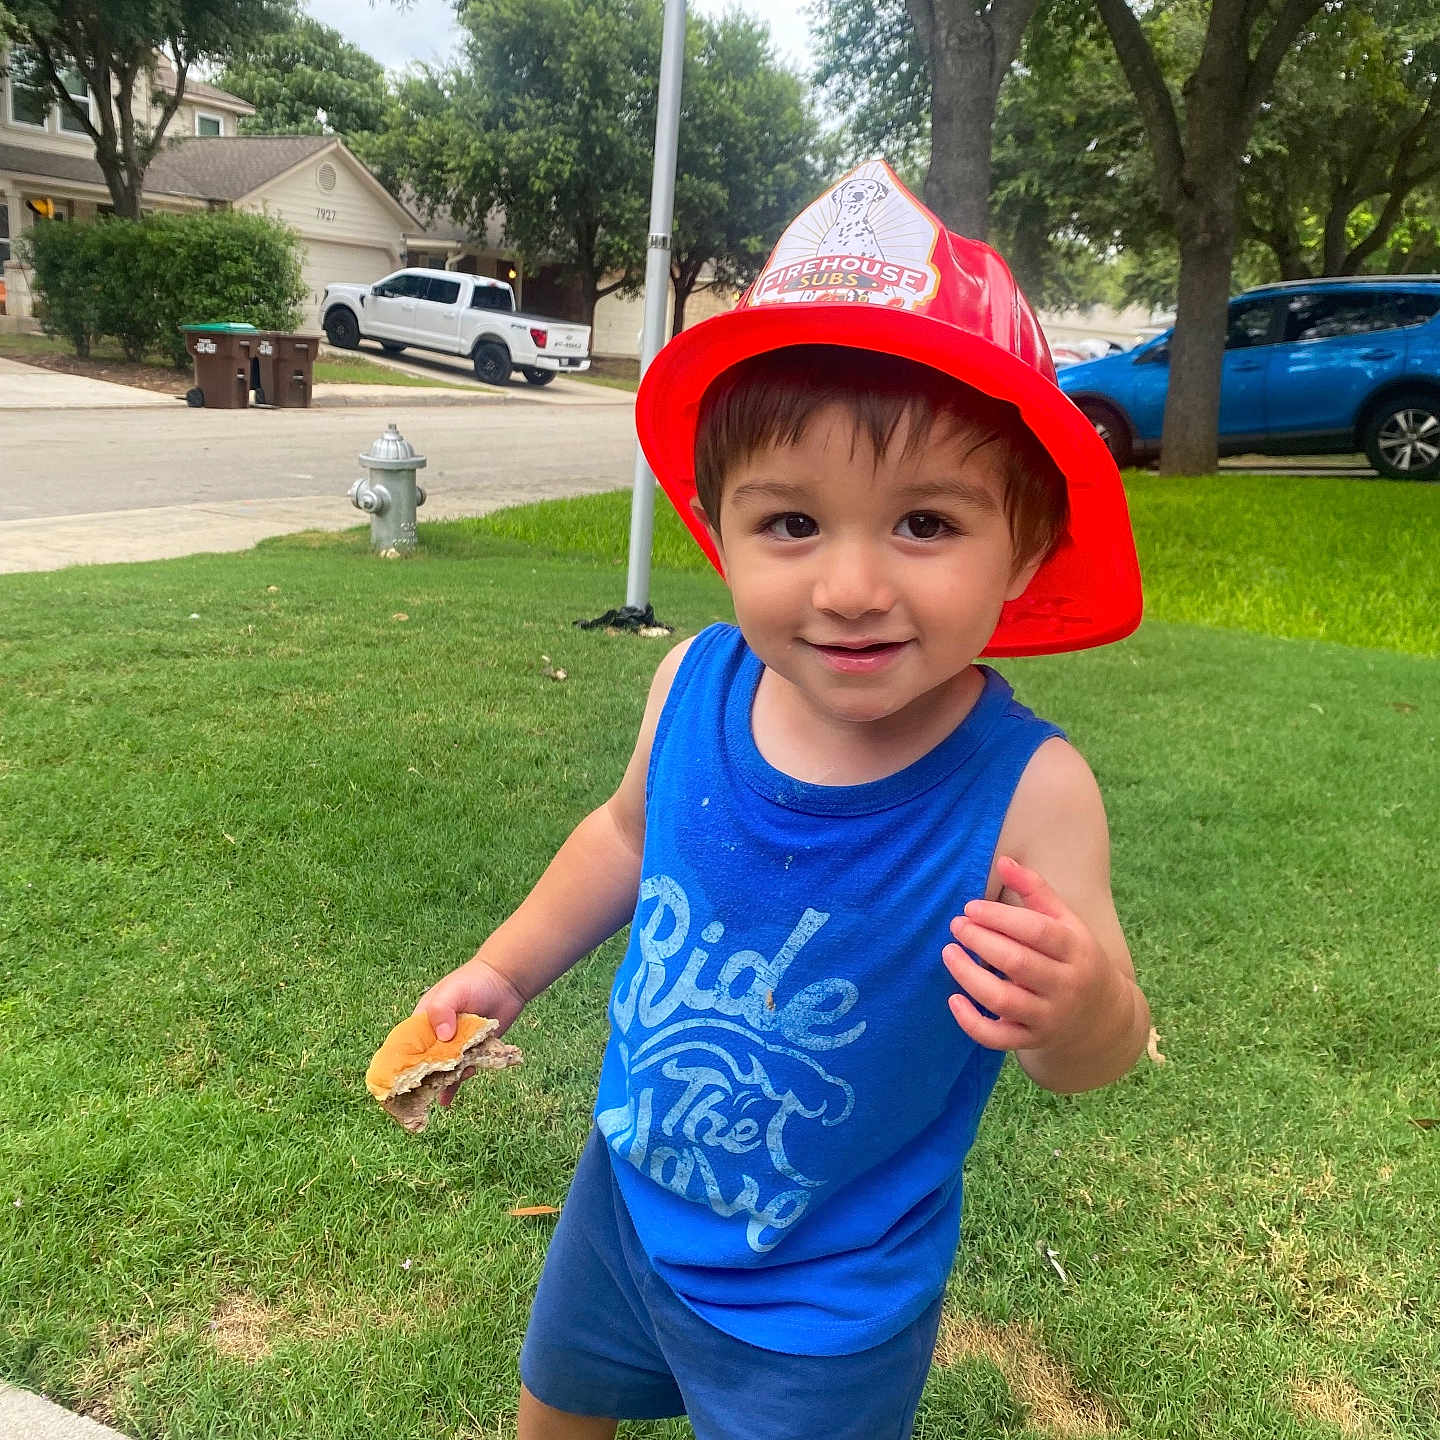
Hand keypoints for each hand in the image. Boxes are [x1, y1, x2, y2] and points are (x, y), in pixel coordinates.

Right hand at [414, 957, 527, 1107]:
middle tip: (419, 1094)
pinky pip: (461, 1072)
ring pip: (442, 1070)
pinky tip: (446, 1101)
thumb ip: (442, 1010)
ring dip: (441, 1081)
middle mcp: (436, 1036)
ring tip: (442, 1089)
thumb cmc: (474, 981)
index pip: (405, 1046)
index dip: (399, 1062)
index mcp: (423, 1021)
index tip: (396, 1082)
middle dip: (421, 1078)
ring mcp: (454, 1046)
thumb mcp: (453, 992)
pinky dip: (454, 1085)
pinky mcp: (472, 1052)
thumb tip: (443, 1038)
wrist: (506, 982)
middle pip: (423, 1063)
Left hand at [942, 856, 1128, 1056]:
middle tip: (957, 926)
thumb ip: (1036, 890)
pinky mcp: (1032, 1040)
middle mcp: (1065, 985)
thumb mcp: (1066, 922)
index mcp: (1076, 949)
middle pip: (1018, 964)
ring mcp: (1049, 1017)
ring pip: (1004, 1001)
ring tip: (949, 953)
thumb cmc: (1075, 957)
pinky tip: (953, 999)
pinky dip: (972, 1022)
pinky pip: (998, 1038)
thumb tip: (1004, 861)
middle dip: (980, 941)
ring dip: (969, 976)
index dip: (1000, 917)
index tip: (971, 907)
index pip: (1036, 931)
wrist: (1102, 1016)